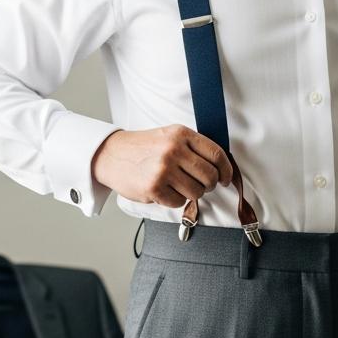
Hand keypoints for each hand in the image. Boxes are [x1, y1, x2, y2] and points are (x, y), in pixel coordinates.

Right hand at [91, 125, 233, 207]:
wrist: (112, 155)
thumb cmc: (143, 148)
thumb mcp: (169, 136)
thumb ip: (193, 148)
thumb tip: (220, 168)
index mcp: (180, 134)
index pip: (216, 154)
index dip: (226, 170)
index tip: (226, 178)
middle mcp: (173, 150)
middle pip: (209, 176)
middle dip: (210, 185)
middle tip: (202, 185)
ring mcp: (163, 170)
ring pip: (196, 192)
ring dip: (192, 193)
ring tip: (180, 187)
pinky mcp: (154, 188)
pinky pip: (178, 202)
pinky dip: (175, 200)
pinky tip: (166, 191)